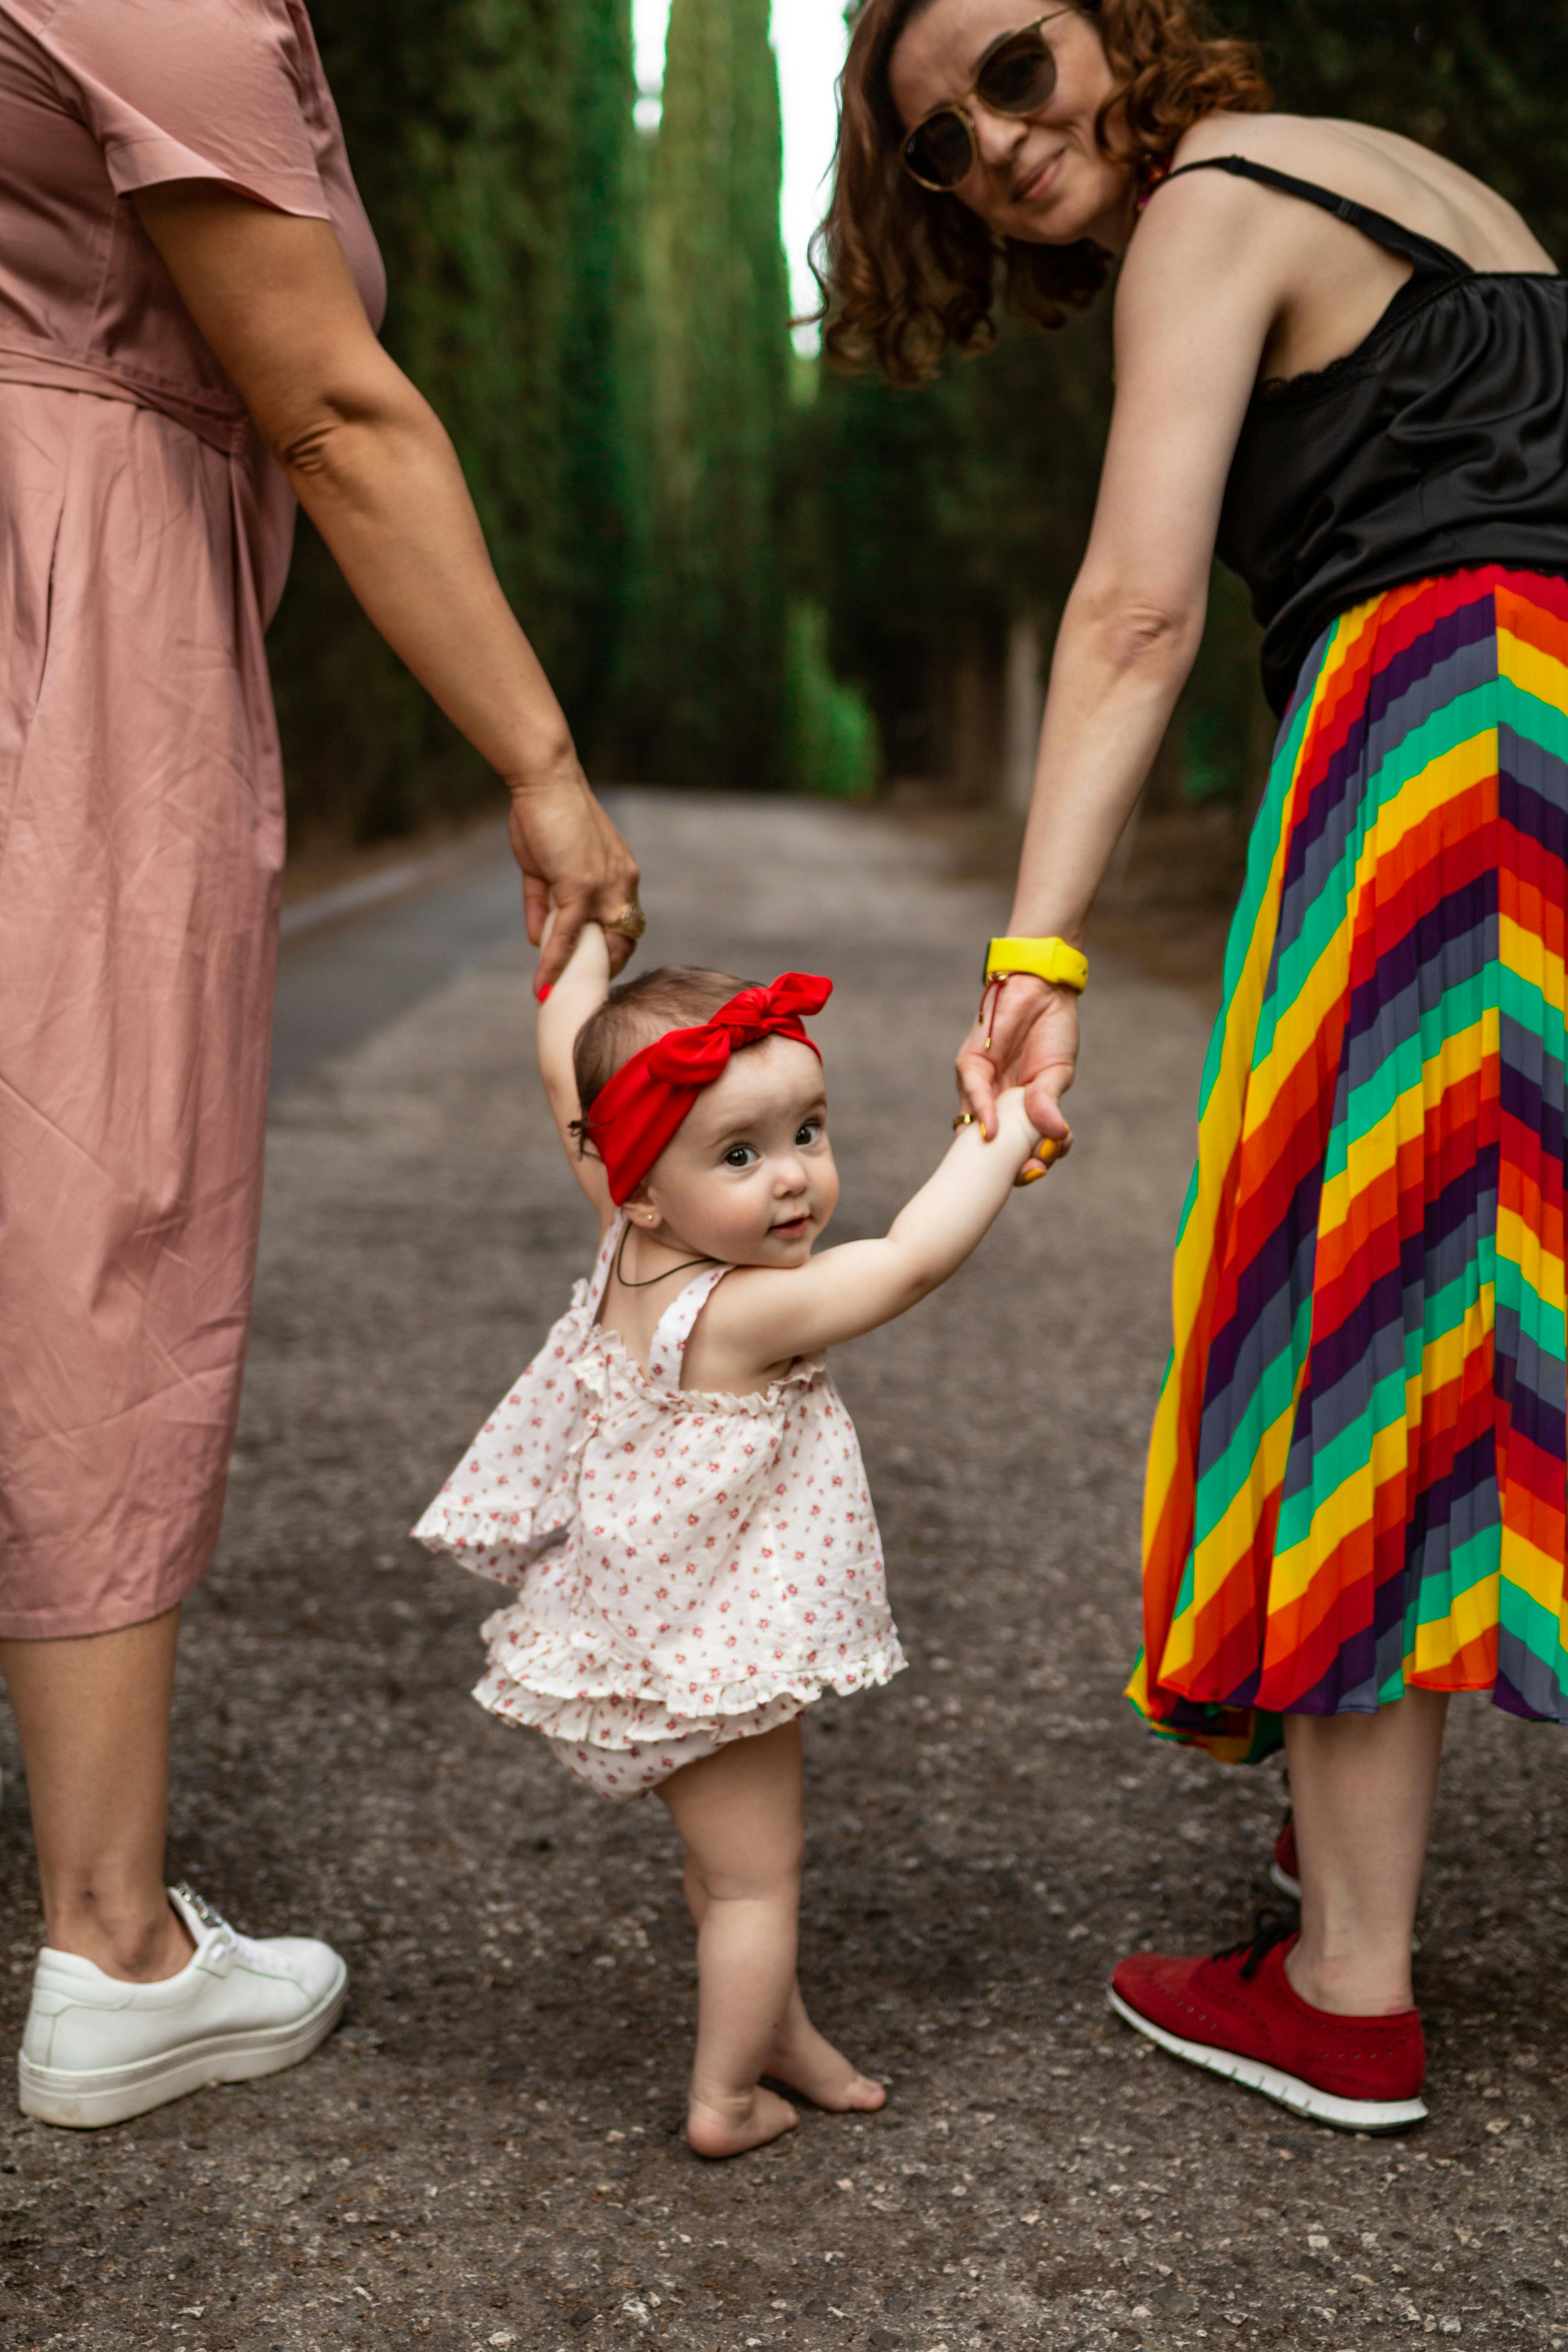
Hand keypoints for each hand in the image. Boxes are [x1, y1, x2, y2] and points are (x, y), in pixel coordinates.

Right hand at [507, 767, 641, 989]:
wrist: (545, 780)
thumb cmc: (544, 816)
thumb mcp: (543, 868)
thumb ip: (543, 905)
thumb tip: (538, 939)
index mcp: (620, 876)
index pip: (626, 925)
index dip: (613, 951)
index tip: (597, 970)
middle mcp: (621, 884)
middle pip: (622, 941)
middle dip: (604, 970)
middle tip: (584, 992)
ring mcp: (603, 887)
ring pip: (597, 945)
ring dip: (578, 975)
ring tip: (563, 998)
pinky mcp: (580, 887)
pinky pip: (568, 936)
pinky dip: (554, 964)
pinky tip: (542, 985)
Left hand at [955, 974, 1077, 1163]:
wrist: (1043, 989)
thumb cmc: (1052, 1031)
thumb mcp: (1058, 1074)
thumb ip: (1050, 1104)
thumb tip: (1057, 1135)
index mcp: (1016, 1108)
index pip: (1012, 1145)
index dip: (1021, 1163)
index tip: (1037, 1173)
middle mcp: (994, 1101)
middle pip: (990, 1144)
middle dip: (1004, 1164)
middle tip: (1026, 1175)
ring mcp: (980, 1084)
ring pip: (976, 1124)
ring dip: (992, 1147)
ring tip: (1013, 1161)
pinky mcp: (970, 1063)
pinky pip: (972, 1091)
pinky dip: (982, 1113)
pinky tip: (992, 1131)